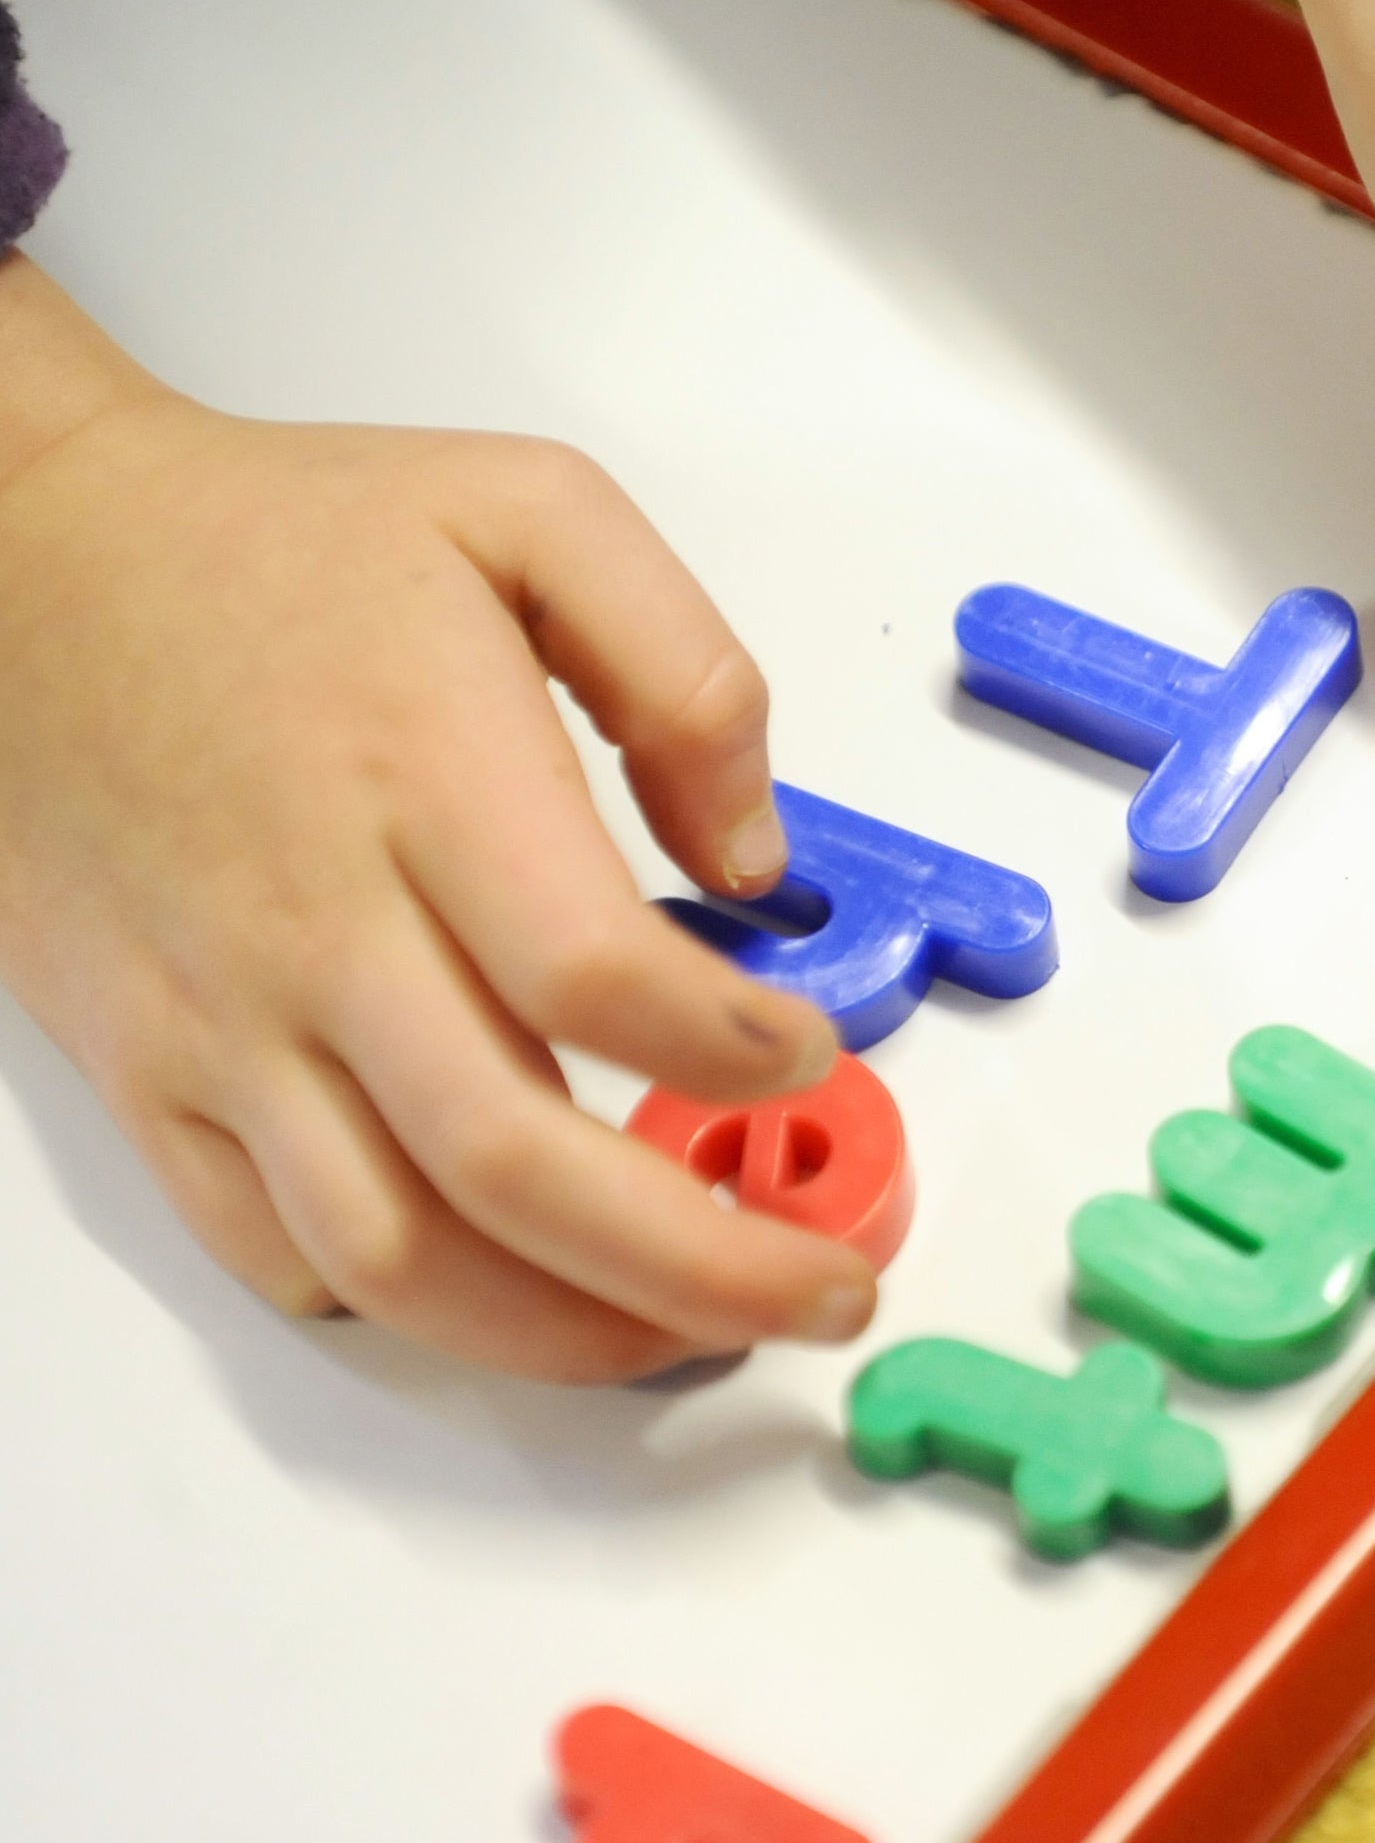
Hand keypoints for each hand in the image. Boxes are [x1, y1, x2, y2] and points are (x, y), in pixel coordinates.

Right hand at [0, 257, 867, 1380]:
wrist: (25, 565)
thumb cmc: (283, 542)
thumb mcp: (531, 511)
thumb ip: (684, 672)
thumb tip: (755, 861)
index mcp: (426, 778)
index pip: (593, 975)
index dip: (728, 1050)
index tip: (808, 1053)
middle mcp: (318, 927)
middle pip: (515, 1161)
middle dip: (700, 1262)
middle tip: (826, 1289)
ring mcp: (223, 1021)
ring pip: (398, 1253)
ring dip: (568, 1329)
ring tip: (696, 1331)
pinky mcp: (151, 1073)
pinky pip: (274, 1246)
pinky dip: (406, 1306)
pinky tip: (515, 1297)